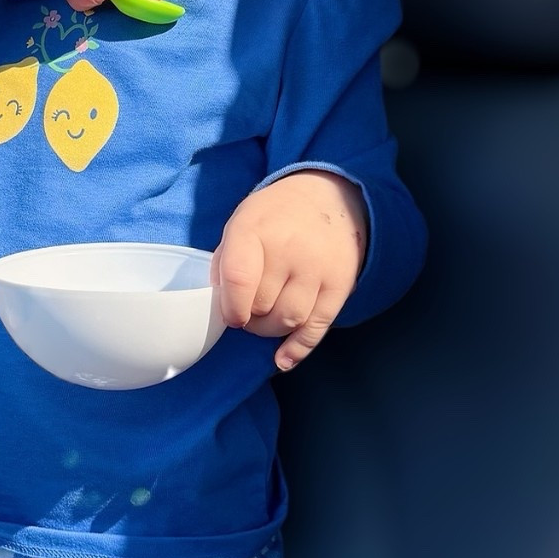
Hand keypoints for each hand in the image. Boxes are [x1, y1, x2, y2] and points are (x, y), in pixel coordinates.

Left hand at [212, 171, 367, 370]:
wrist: (330, 198)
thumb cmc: (275, 215)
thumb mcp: (241, 223)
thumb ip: (226, 261)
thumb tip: (218, 302)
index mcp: (256, 231)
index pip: (240, 280)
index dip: (231, 308)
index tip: (230, 315)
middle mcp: (290, 250)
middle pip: (262, 306)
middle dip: (249, 317)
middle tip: (247, 311)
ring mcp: (318, 269)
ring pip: (288, 320)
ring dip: (269, 331)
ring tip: (263, 320)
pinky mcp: (340, 286)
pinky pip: (317, 327)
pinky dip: (297, 349)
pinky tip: (282, 359)